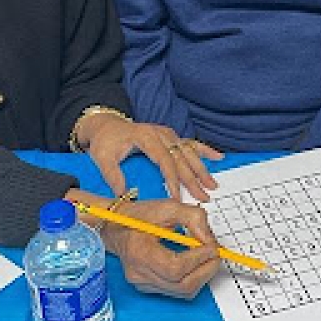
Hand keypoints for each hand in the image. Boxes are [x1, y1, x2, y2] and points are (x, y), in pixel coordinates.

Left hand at [79, 113, 222, 200]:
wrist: (106, 124)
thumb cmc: (106, 141)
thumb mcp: (102, 158)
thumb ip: (112, 176)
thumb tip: (123, 194)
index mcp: (146, 137)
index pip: (164, 161)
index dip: (172, 180)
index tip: (178, 196)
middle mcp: (160, 133)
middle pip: (181, 158)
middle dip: (193, 179)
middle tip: (203, 196)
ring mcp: (167, 134)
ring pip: (189, 152)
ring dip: (202, 169)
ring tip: (212, 185)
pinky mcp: (170, 136)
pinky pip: (190, 143)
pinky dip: (205, 150)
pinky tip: (218, 157)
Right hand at [102, 198, 220, 298]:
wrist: (116, 226)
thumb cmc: (139, 216)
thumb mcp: (168, 207)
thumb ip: (193, 218)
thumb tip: (210, 240)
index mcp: (139, 252)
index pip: (175, 267)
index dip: (198, 258)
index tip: (212, 246)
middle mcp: (139, 274)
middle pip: (182, 285)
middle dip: (206, 270)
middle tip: (216, 254)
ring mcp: (143, 284)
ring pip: (183, 291)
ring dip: (202, 275)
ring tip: (206, 257)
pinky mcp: (148, 287)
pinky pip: (177, 290)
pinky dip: (192, 278)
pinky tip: (194, 263)